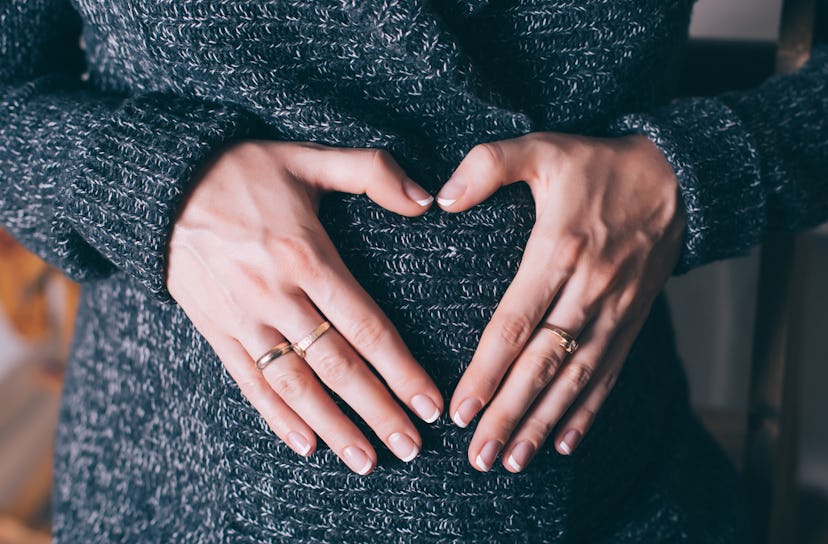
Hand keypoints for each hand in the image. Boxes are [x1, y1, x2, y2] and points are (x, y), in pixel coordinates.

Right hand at [167, 141, 443, 474]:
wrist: (160, 185)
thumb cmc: (241, 170)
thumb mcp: (307, 157)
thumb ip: (370, 172)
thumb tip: (426, 201)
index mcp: (306, 256)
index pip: (365, 326)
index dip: (401, 369)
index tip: (429, 403)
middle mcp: (276, 295)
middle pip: (337, 365)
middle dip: (378, 410)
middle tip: (411, 447)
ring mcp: (242, 318)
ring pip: (295, 384)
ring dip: (333, 427)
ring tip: (366, 461)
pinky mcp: (215, 330)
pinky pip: (249, 382)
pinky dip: (276, 417)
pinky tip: (305, 444)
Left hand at [436, 132, 684, 471]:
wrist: (675, 177)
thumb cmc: (595, 164)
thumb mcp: (540, 148)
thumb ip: (488, 166)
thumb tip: (440, 201)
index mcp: (559, 251)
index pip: (515, 324)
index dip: (486, 371)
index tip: (460, 411)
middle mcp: (589, 289)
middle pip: (543, 365)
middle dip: (509, 414)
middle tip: (479, 457)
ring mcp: (615, 310)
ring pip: (575, 379)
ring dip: (542, 423)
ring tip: (513, 461)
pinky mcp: (632, 320)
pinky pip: (608, 373)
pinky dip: (587, 411)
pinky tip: (564, 441)